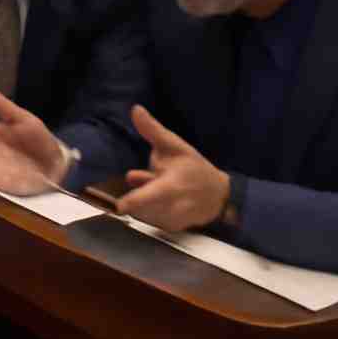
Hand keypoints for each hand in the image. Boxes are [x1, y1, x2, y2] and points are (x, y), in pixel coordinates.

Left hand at [109, 106, 229, 231]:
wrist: (219, 195)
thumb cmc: (194, 168)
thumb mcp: (175, 145)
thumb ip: (152, 130)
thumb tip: (135, 110)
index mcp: (171, 186)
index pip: (149, 197)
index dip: (132, 202)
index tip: (118, 206)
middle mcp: (171, 208)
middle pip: (140, 208)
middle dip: (134, 195)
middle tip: (139, 177)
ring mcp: (172, 221)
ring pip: (143, 213)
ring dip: (141, 200)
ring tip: (155, 185)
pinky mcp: (171, 228)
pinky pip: (151, 219)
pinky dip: (149, 208)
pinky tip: (158, 197)